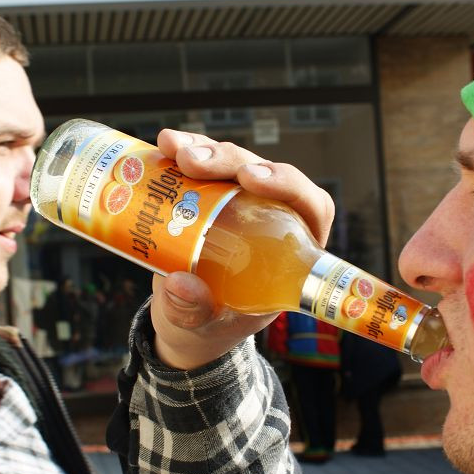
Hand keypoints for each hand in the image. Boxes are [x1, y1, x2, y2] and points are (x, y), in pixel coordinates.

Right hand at [150, 129, 334, 369]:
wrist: (186, 321)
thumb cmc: (211, 326)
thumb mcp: (202, 326)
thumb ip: (193, 311)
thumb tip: (180, 284)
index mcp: (291, 251)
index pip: (309, 205)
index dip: (288, 184)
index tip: (252, 179)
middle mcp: (272, 218)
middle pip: (262, 175)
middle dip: (229, 161)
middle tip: (194, 163)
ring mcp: (240, 204)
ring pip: (232, 162)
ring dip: (204, 150)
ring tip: (172, 149)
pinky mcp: (210, 197)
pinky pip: (202, 166)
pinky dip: (183, 153)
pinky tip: (163, 146)